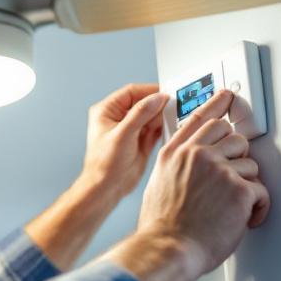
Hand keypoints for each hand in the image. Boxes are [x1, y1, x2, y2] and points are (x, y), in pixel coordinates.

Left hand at [80, 83, 172, 199]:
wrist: (106, 189)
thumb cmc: (104, 164)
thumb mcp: (123, 134)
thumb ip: (140, 114)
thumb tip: (157, 98)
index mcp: (107, 111)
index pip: (131, 92)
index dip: (150, 91)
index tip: (167, 93)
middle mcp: (118, 118)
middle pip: (144, 103)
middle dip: (159, 105)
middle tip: (176, 105)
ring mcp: (131, 130)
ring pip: (151, 117)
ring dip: (164, 117)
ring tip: (177, 116)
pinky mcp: (140, 142)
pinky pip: (156, 130)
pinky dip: (165, 129)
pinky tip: (173, 128)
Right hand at [137, 89, 269, 278]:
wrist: (168, 249)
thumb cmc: (162, 228)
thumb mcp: (158, 185)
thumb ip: (175, 167)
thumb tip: (187, 166)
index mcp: (174, 154)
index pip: (200, 119)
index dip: (217, 105)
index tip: (227, 96)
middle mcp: (196, 155)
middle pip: (232, 135)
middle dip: (237, 156)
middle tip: (234, 176)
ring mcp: (219, 170)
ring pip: (250, 164)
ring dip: (246, 185)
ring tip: (233, 206)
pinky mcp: (239, 190)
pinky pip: (260, 190)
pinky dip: (256, 208)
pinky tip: (245, 218)